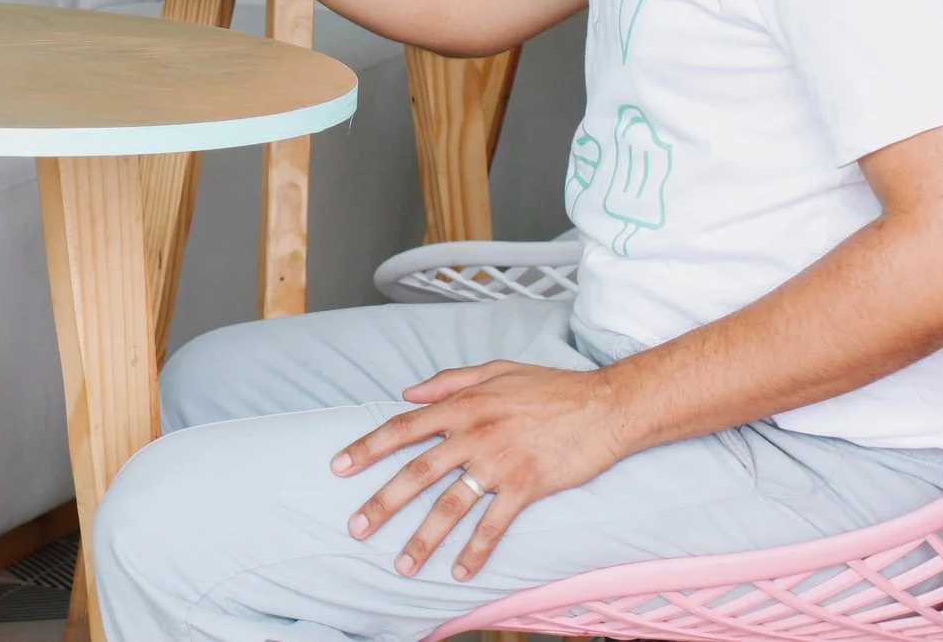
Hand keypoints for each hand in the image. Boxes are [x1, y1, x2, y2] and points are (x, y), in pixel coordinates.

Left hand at [330, 361, 629, 580]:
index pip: (403, 428)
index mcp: (462, 405)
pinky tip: (459, 570)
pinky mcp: (527, 486)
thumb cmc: (550, 387)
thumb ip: (448, 381)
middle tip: (356, 527)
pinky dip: (476, 551)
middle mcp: (474, 434)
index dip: (367, 448)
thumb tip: (406, 393)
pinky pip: (494, 525)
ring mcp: (499, 462)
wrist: (604, 405)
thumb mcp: (495, 370)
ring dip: (423, 538)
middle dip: (383, 502)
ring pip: (450, 505)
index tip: (338, 467)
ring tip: (401, 564)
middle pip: (417, 471)